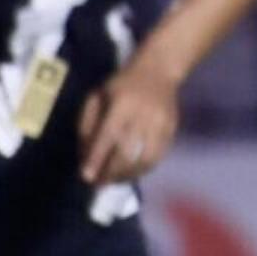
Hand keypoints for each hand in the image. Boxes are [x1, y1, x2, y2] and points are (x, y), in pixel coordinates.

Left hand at [78, 58, 183, 185]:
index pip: (108, 136)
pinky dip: (142, 170)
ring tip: (113, 181)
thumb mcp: (96, 96)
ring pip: (145, 159)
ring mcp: (161, 124)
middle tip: (97, 184)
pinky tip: (130, 173)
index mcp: (122, 103)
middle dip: (110, 172)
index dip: (96, 158)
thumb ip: (87, 124)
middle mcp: (144, 115)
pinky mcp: (172, 131)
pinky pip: (158, 157)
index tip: (86, 177)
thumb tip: (84, 155)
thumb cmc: (120, 85)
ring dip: (127, 175)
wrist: (158, 71)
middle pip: (127, 152)